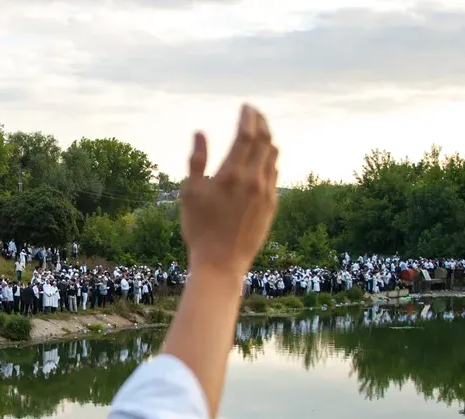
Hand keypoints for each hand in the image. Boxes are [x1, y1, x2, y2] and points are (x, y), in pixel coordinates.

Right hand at [180, 105, 278, 276]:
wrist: (221, 263)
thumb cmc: (199, 229)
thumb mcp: (190, 193)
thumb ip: (196, 161)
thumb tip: (199, 133)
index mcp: (232, 173)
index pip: (246, 134)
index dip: (248, 117)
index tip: (245, 107)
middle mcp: (253, 179)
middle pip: (265, 140)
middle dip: (261, 122)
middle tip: (255, 113)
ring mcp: (266, 193)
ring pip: (273, 157)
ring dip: (268, 140)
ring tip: (260, 133)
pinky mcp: (271, 206)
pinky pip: (274, 175)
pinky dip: (270, 160)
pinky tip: (264, 160)